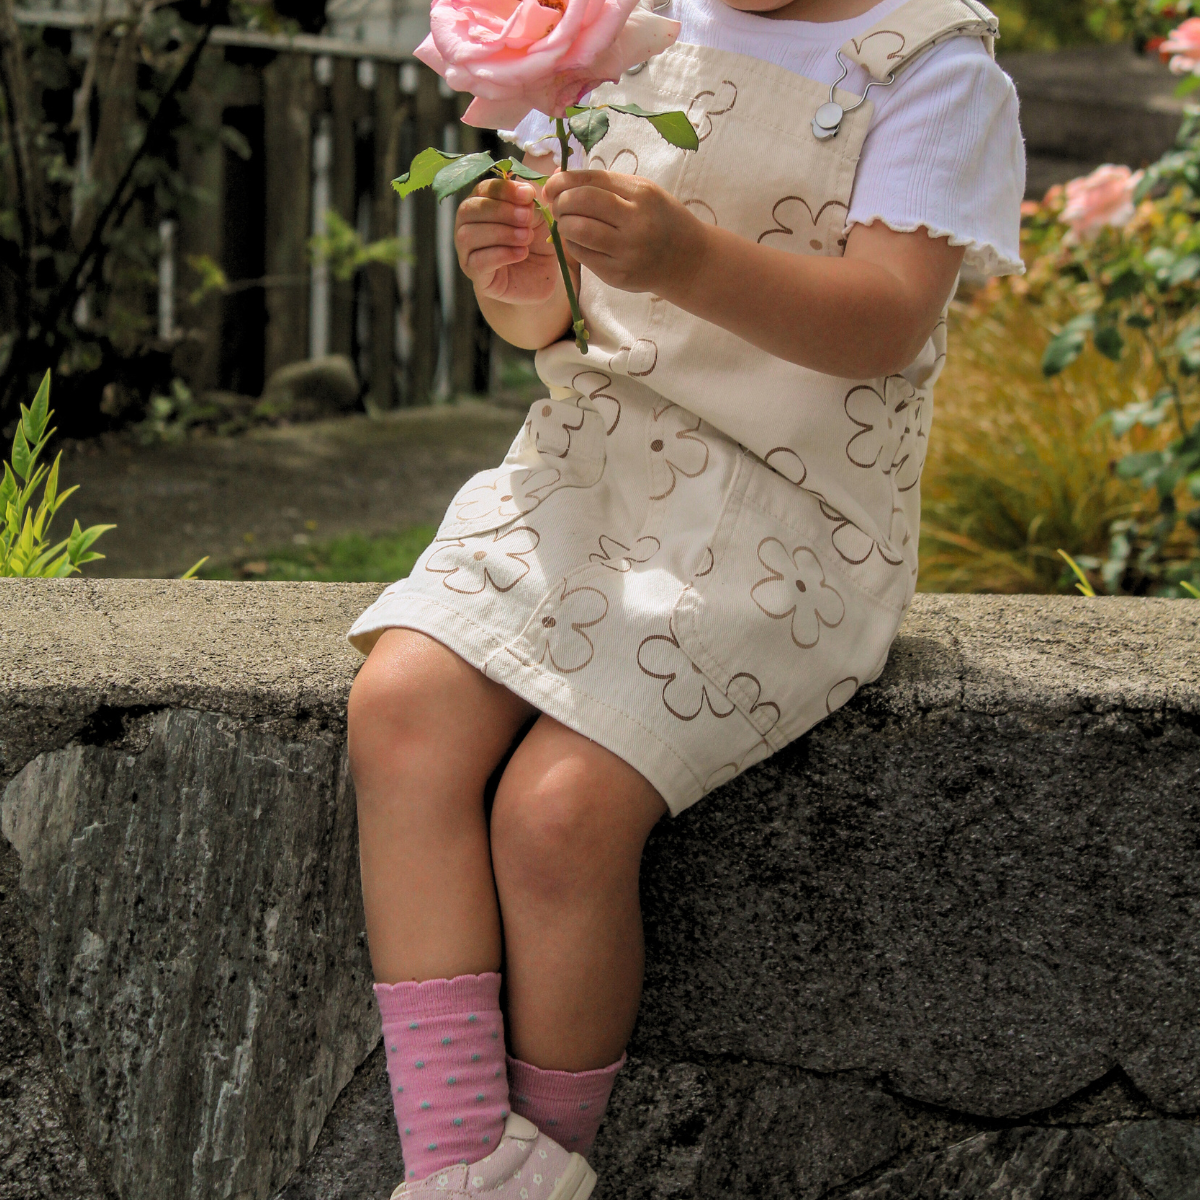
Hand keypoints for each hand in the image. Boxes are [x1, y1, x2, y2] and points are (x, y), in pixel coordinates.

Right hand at [455, 176, 561, 305]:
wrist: (538, 279)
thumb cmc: (535, 243)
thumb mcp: (542, 216)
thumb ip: (544, 195)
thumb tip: (557, 170)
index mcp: (481, 203)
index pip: (482, 188)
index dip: (504, 189)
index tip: (528, 195)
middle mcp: (467, 224)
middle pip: (470, 209)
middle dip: (501, 211)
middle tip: (527, 219)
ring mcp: (466, 250)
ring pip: (469, 234)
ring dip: (501, 233)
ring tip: (526, 238)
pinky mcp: (474, 274)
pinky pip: (477, 261)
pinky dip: (500, 255)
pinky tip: (521, 254)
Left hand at [543, 170, 703, 295]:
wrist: (688, 260)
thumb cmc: (662, 220)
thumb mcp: (643, 193)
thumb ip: (605, 185)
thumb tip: (558, 178)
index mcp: (642, 194)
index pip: (592, 180)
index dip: (564, 181)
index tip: (552, 184)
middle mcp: (636, 222)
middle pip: (581, 203)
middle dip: (561, 202)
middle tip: (558, 204)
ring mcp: (626, 252)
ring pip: (578, 232)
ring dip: (563, 224)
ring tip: (566, 222)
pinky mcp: (618, 275)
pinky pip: (583, 255)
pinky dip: (573, 244)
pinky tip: (578, 240)